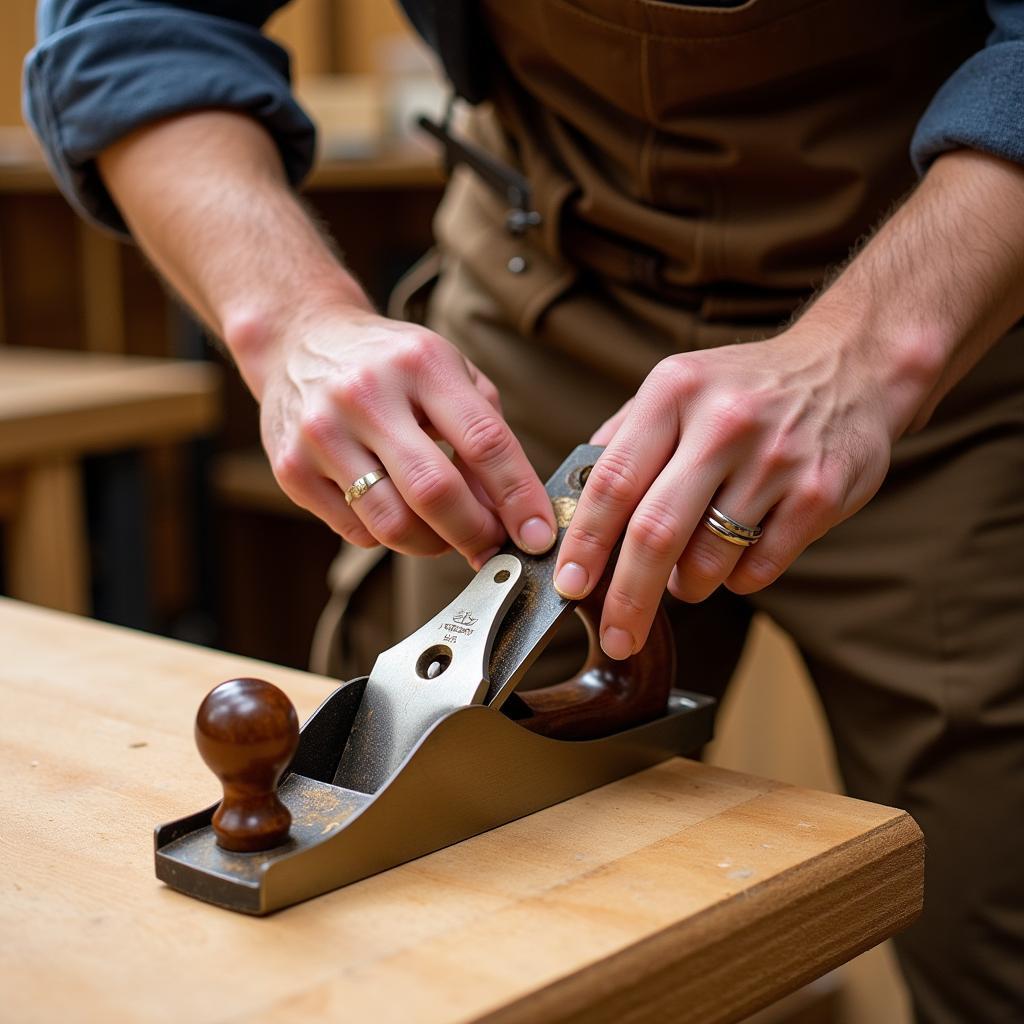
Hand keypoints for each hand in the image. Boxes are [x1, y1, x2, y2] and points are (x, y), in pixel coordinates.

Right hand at [246, 305, 555, 567]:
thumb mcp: (449, 373)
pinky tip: (400, 514)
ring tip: (449, 535)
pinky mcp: (292, 470)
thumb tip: (514, 512)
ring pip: (392, 524)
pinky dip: (390, 537)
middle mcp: (365, 394)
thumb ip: (486, 435)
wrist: (299, 341)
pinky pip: (356, 531)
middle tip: (494, 547)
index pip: (483, 441)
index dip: (518, 497)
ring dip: (434, 545)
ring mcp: (322, 434)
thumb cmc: (392, 364)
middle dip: (476, 534)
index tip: (538, 536)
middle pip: (434, 491)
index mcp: (420, 363)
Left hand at [553, 326, 905, 658]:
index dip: (584, 542)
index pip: (613, 481)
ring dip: (685, 586)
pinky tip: (735, 554)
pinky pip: (758, 569)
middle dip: (628, 598)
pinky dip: (735, 580)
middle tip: (618, 636)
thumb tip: (570, 501)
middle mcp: (724, 423)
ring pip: (707, 561)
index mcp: (674, 392)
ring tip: (684, 574)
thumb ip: (625, 438)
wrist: (850, 366)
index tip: (569, 584)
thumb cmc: (745, 388)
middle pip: (656, 533)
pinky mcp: (819, 494)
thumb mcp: (678, 386)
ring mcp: (776, 459)